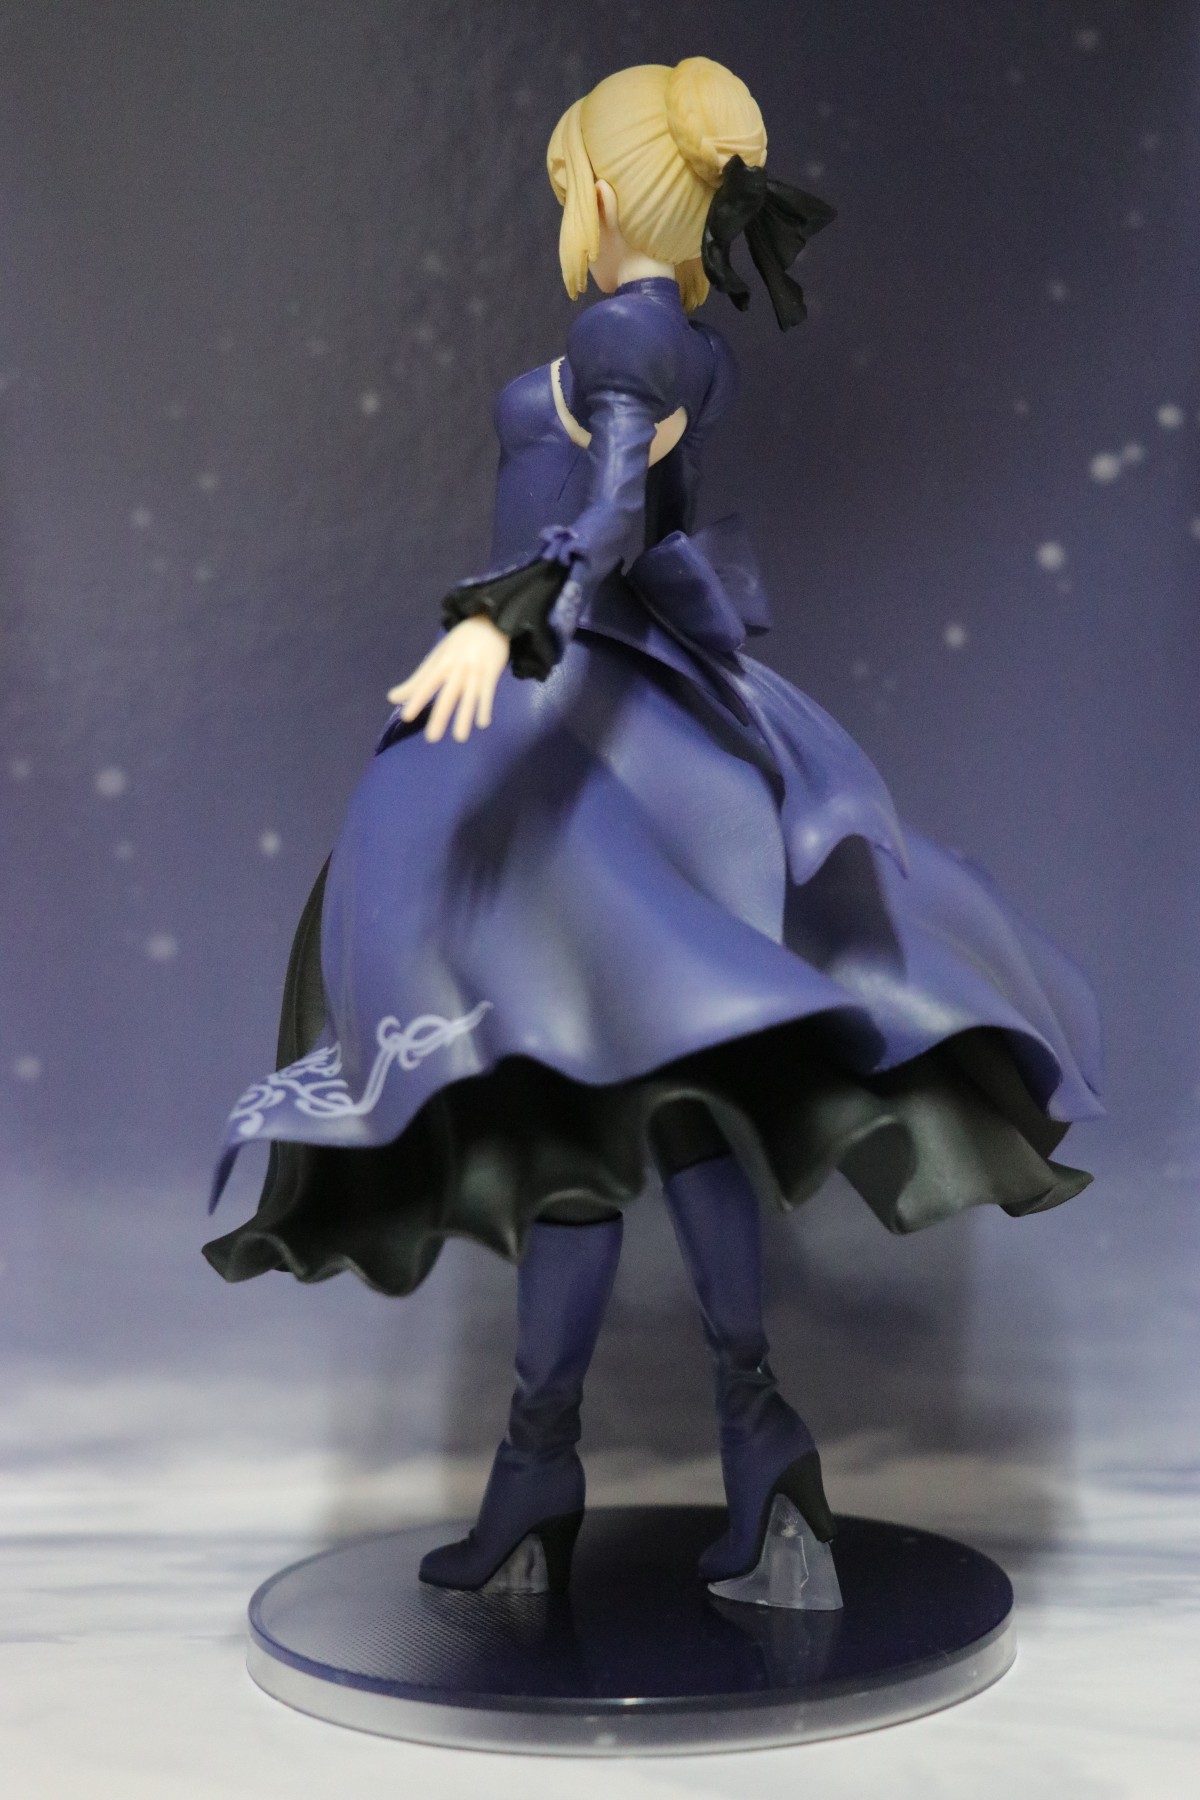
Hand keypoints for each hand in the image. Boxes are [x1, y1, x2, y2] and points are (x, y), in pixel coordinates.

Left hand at [387, 615, 509, 743]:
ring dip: (464, 718)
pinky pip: (488, 693)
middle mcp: (457, 668)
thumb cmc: (459, 643)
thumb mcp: (437, 656)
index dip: (416, 699)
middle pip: (448, 694)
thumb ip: (417, 681)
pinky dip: (485, 708)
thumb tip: (392, 698)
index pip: (426, 684)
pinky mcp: (492, 672)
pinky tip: (482, 724)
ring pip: (469, 697)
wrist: (491, 620)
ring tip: (459, 738)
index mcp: (441, 662)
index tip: (407, 717)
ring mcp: (476, 671)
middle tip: (431, 739)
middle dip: (440, 716)